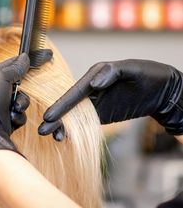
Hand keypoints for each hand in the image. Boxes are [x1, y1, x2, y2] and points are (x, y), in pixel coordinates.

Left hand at [0, 49, 52, 182]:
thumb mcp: (1, 77)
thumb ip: (14, 67)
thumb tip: (25, 57)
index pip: (10, 64)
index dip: (25, 61)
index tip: (43, 56)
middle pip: (18, 83)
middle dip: (21, 90)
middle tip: (19, 91)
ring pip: (21, 99)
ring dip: (21, 104)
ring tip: (14, 109)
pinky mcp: (6, 118)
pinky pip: (20, 112)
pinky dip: (18, 115)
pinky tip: (12, 118)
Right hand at [38, 60, 182, 140]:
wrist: (164, 91)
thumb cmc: (149, 75)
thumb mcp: (132, 69)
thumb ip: (112, 72)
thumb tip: (94, 83)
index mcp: (96, 75)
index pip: (76, 92)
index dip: (63, 105)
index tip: (50, 116)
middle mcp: (93, 89)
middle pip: (71, 105)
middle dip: (57, 118)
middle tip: (43, 131)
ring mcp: (98, 103)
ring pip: (76, 116)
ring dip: (64, 126)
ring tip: (55, 137)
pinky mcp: (104, 114)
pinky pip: (87, 123)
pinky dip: (76, 130)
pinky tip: (67, 138)